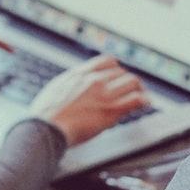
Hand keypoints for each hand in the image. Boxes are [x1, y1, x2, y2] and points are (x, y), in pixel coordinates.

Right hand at [28, 55, 150, 146]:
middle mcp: (93, 80)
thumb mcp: (55, 90)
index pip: (106, 61)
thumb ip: (69, 85)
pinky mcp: (110, 111)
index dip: (116, 69)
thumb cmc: (44, 116)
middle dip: (127, 81)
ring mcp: (103, 95)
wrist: (44, 128)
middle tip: (131, 90)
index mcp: (79, 74)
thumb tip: (72, 86)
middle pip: (121, 72)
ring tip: (142, 96)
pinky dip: (144, 100)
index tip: (118, 77)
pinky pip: (136, 99)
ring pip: (132, 82)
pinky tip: (146, 103)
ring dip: (138, 89)